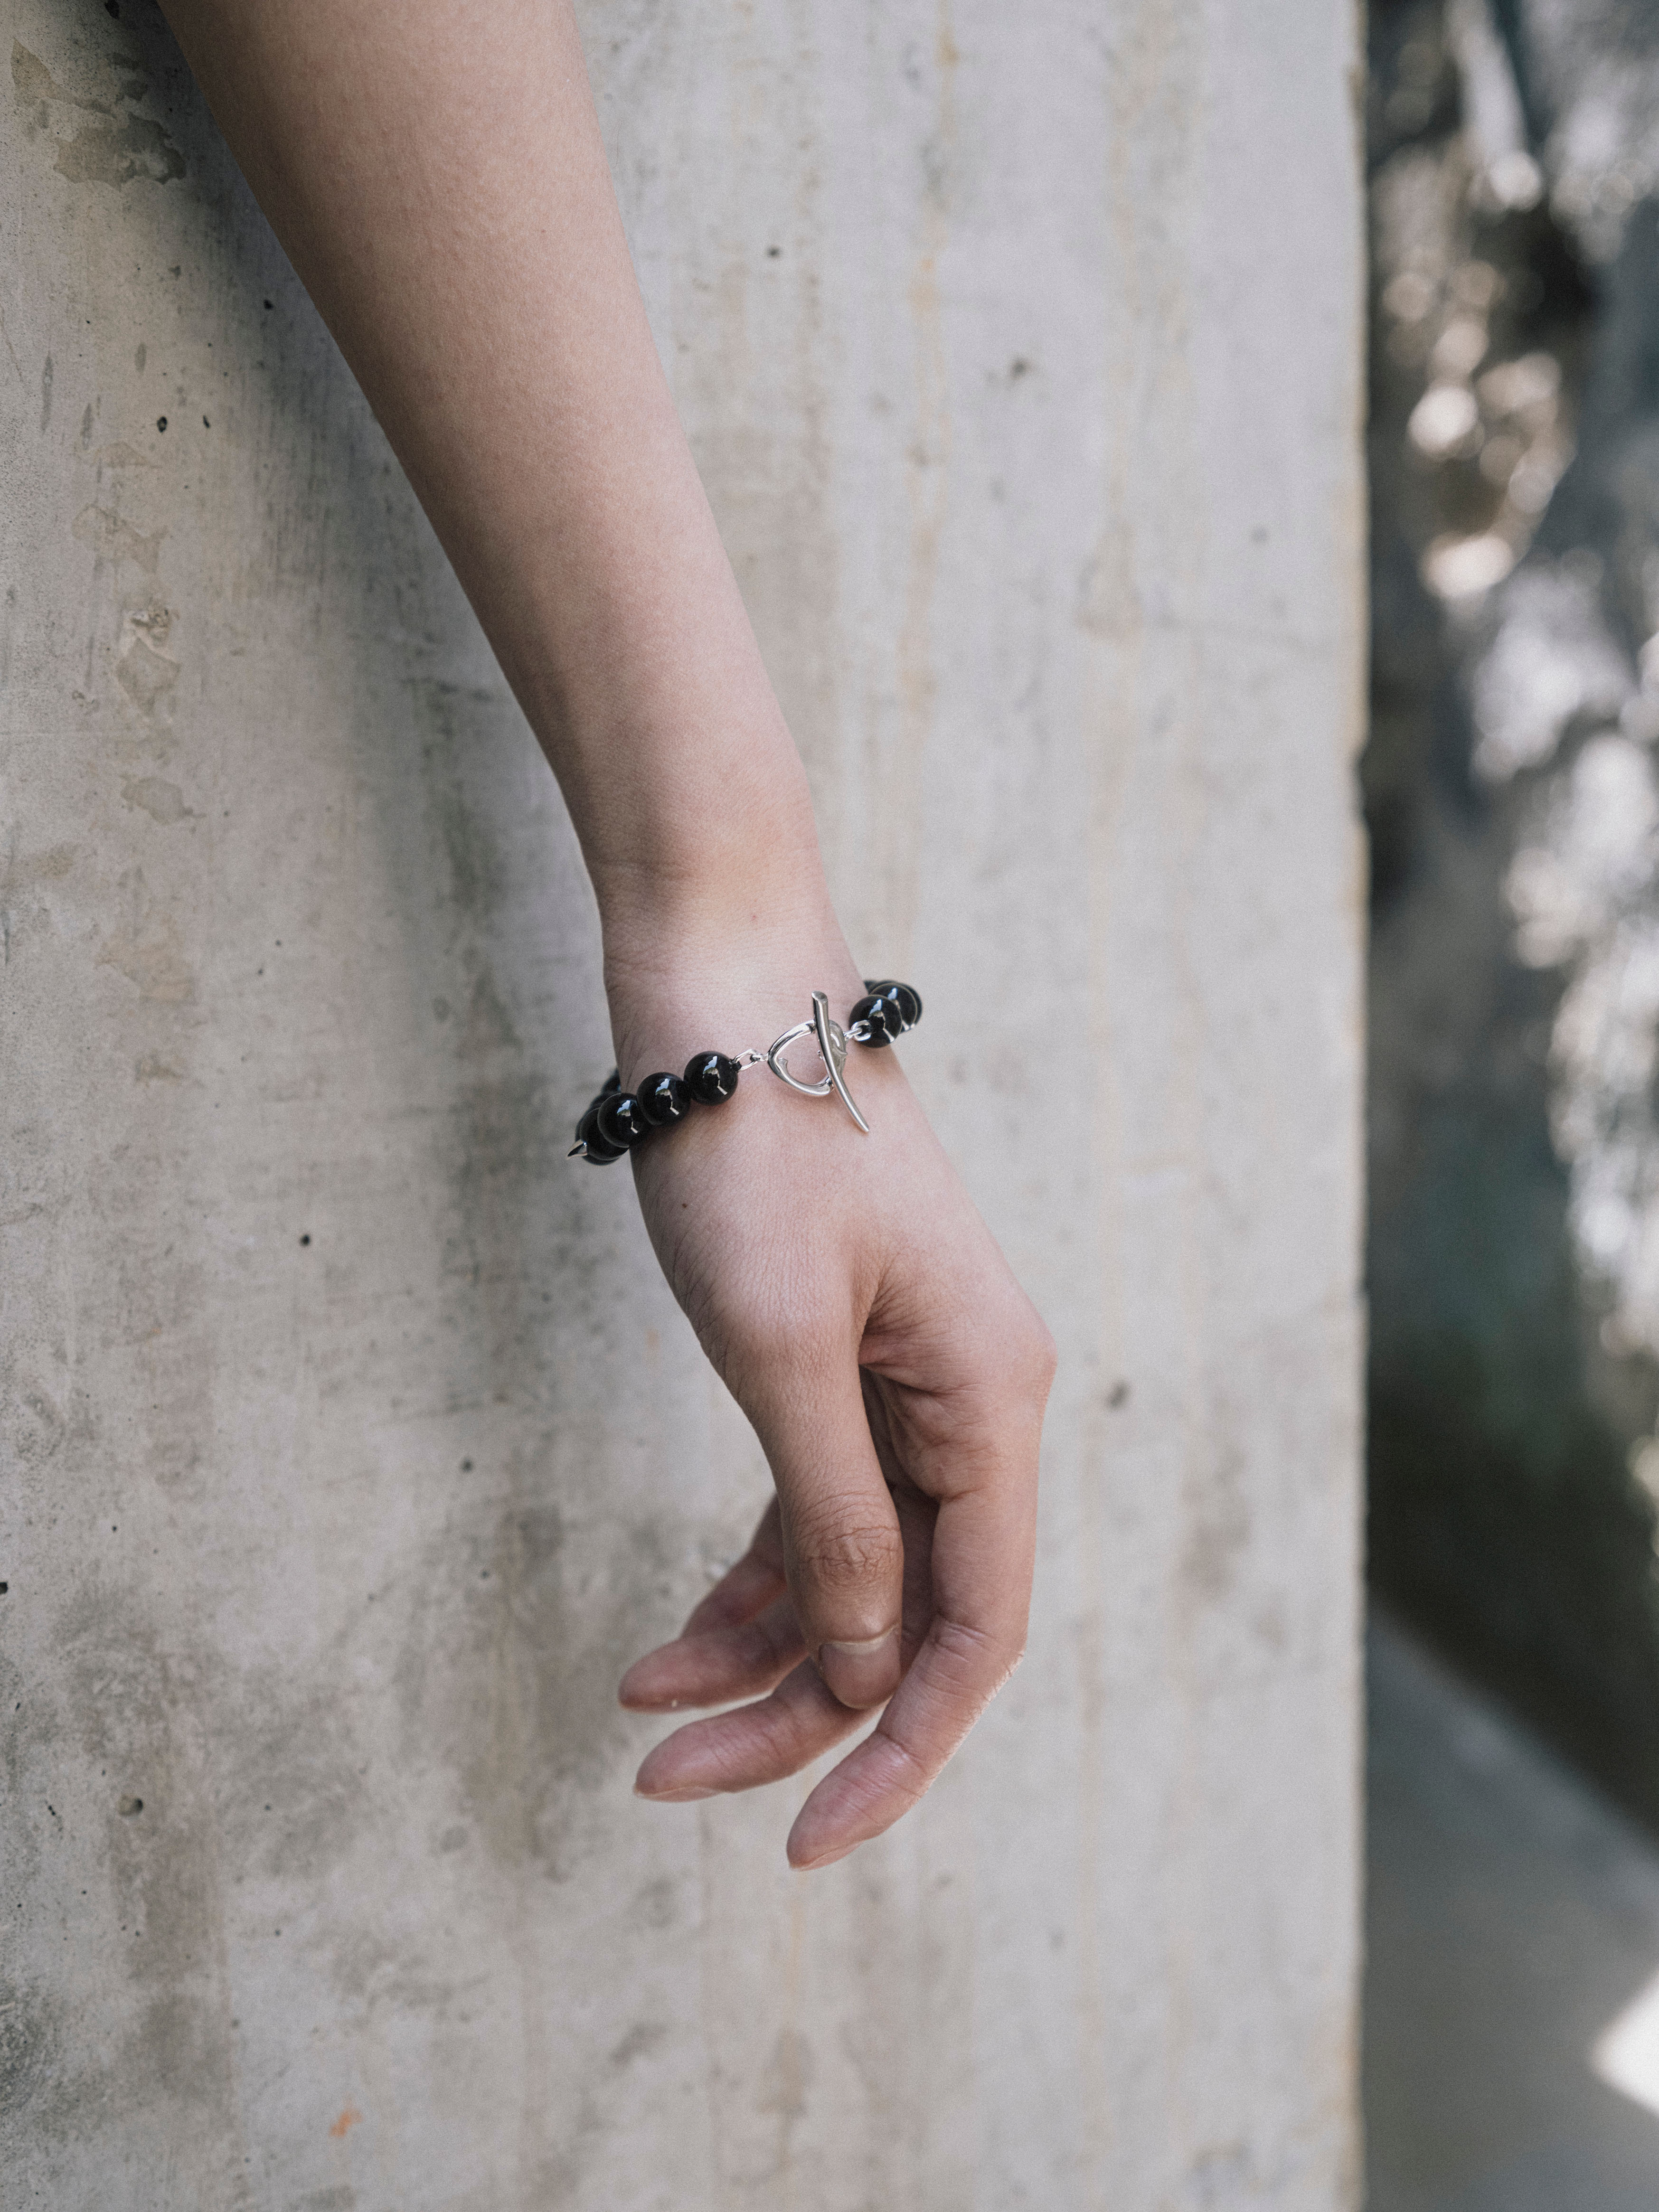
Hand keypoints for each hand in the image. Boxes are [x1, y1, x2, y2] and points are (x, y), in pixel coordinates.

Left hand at [609, 937, 1053, 1869]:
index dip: (900, 1750)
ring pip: (854, 1571)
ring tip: (643, 1709)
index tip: (806, 1842)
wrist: (725, 991)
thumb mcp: (786, 1352)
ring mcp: (908, 1386)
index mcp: (989, 1405)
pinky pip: (815, 1508)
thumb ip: (839, 1516)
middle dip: (798, 1712)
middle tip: (667, 1781)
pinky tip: (670, 1633)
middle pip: (907, 1613)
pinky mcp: (844, 1365)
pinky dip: (748, 1576)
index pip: (974, 1630)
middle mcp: (968, 1407)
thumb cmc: (756, 1152)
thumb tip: (873, 1664)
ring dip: (760, 1652)